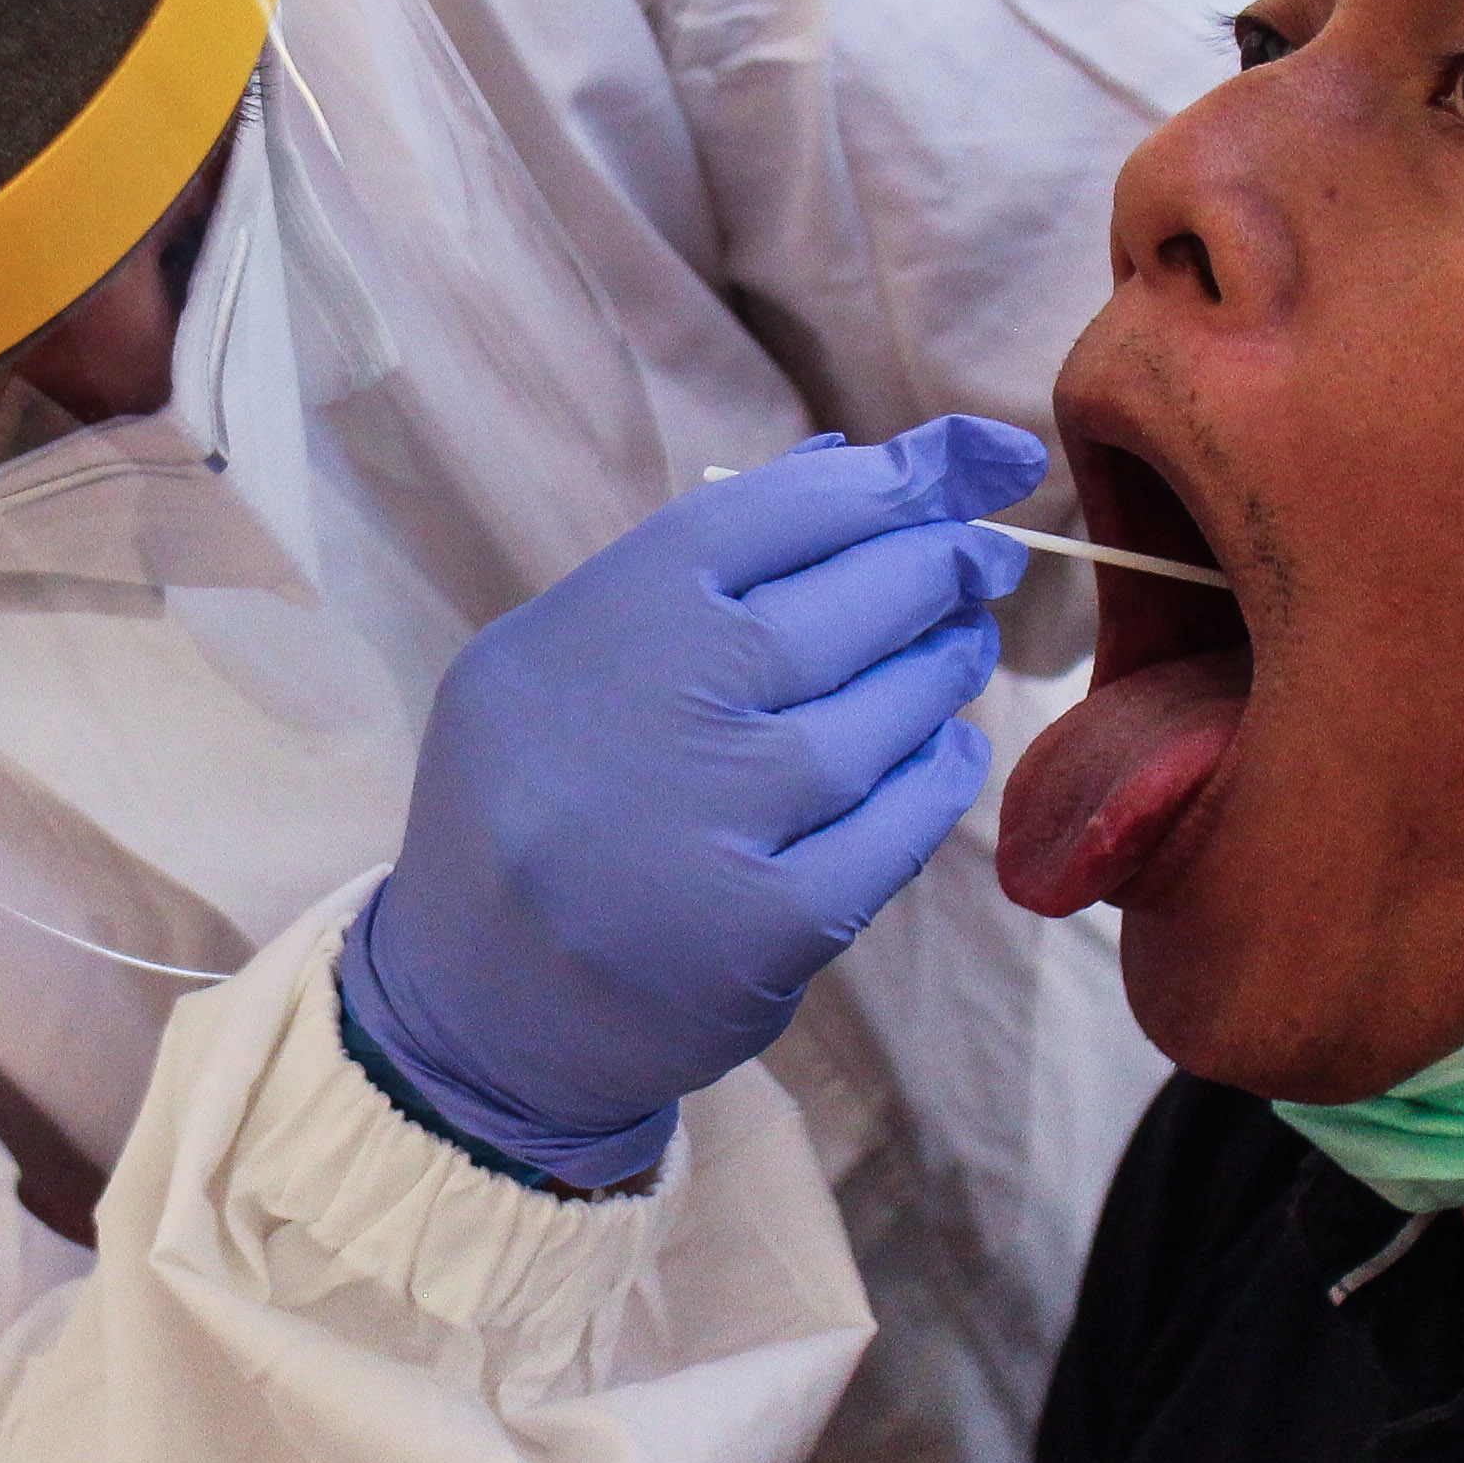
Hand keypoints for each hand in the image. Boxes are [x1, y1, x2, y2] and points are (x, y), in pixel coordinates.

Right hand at [338, 417, 1039, 1187]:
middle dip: (940, 565)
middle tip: (981, 558)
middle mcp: (651, 707)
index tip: (989, 459)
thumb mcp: (565, 650)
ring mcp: (711, 823)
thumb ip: (699, 562)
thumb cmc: (539, 796)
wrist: (474, 1004)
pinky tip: (944, 752)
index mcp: (596, 619)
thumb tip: (847, 463)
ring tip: (958, 647)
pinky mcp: (765, 930)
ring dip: (942, 670)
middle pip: (850, 603)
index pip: (782, 510)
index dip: (907, 473)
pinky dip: (936, 780)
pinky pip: (895, 829)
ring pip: (886, 716)